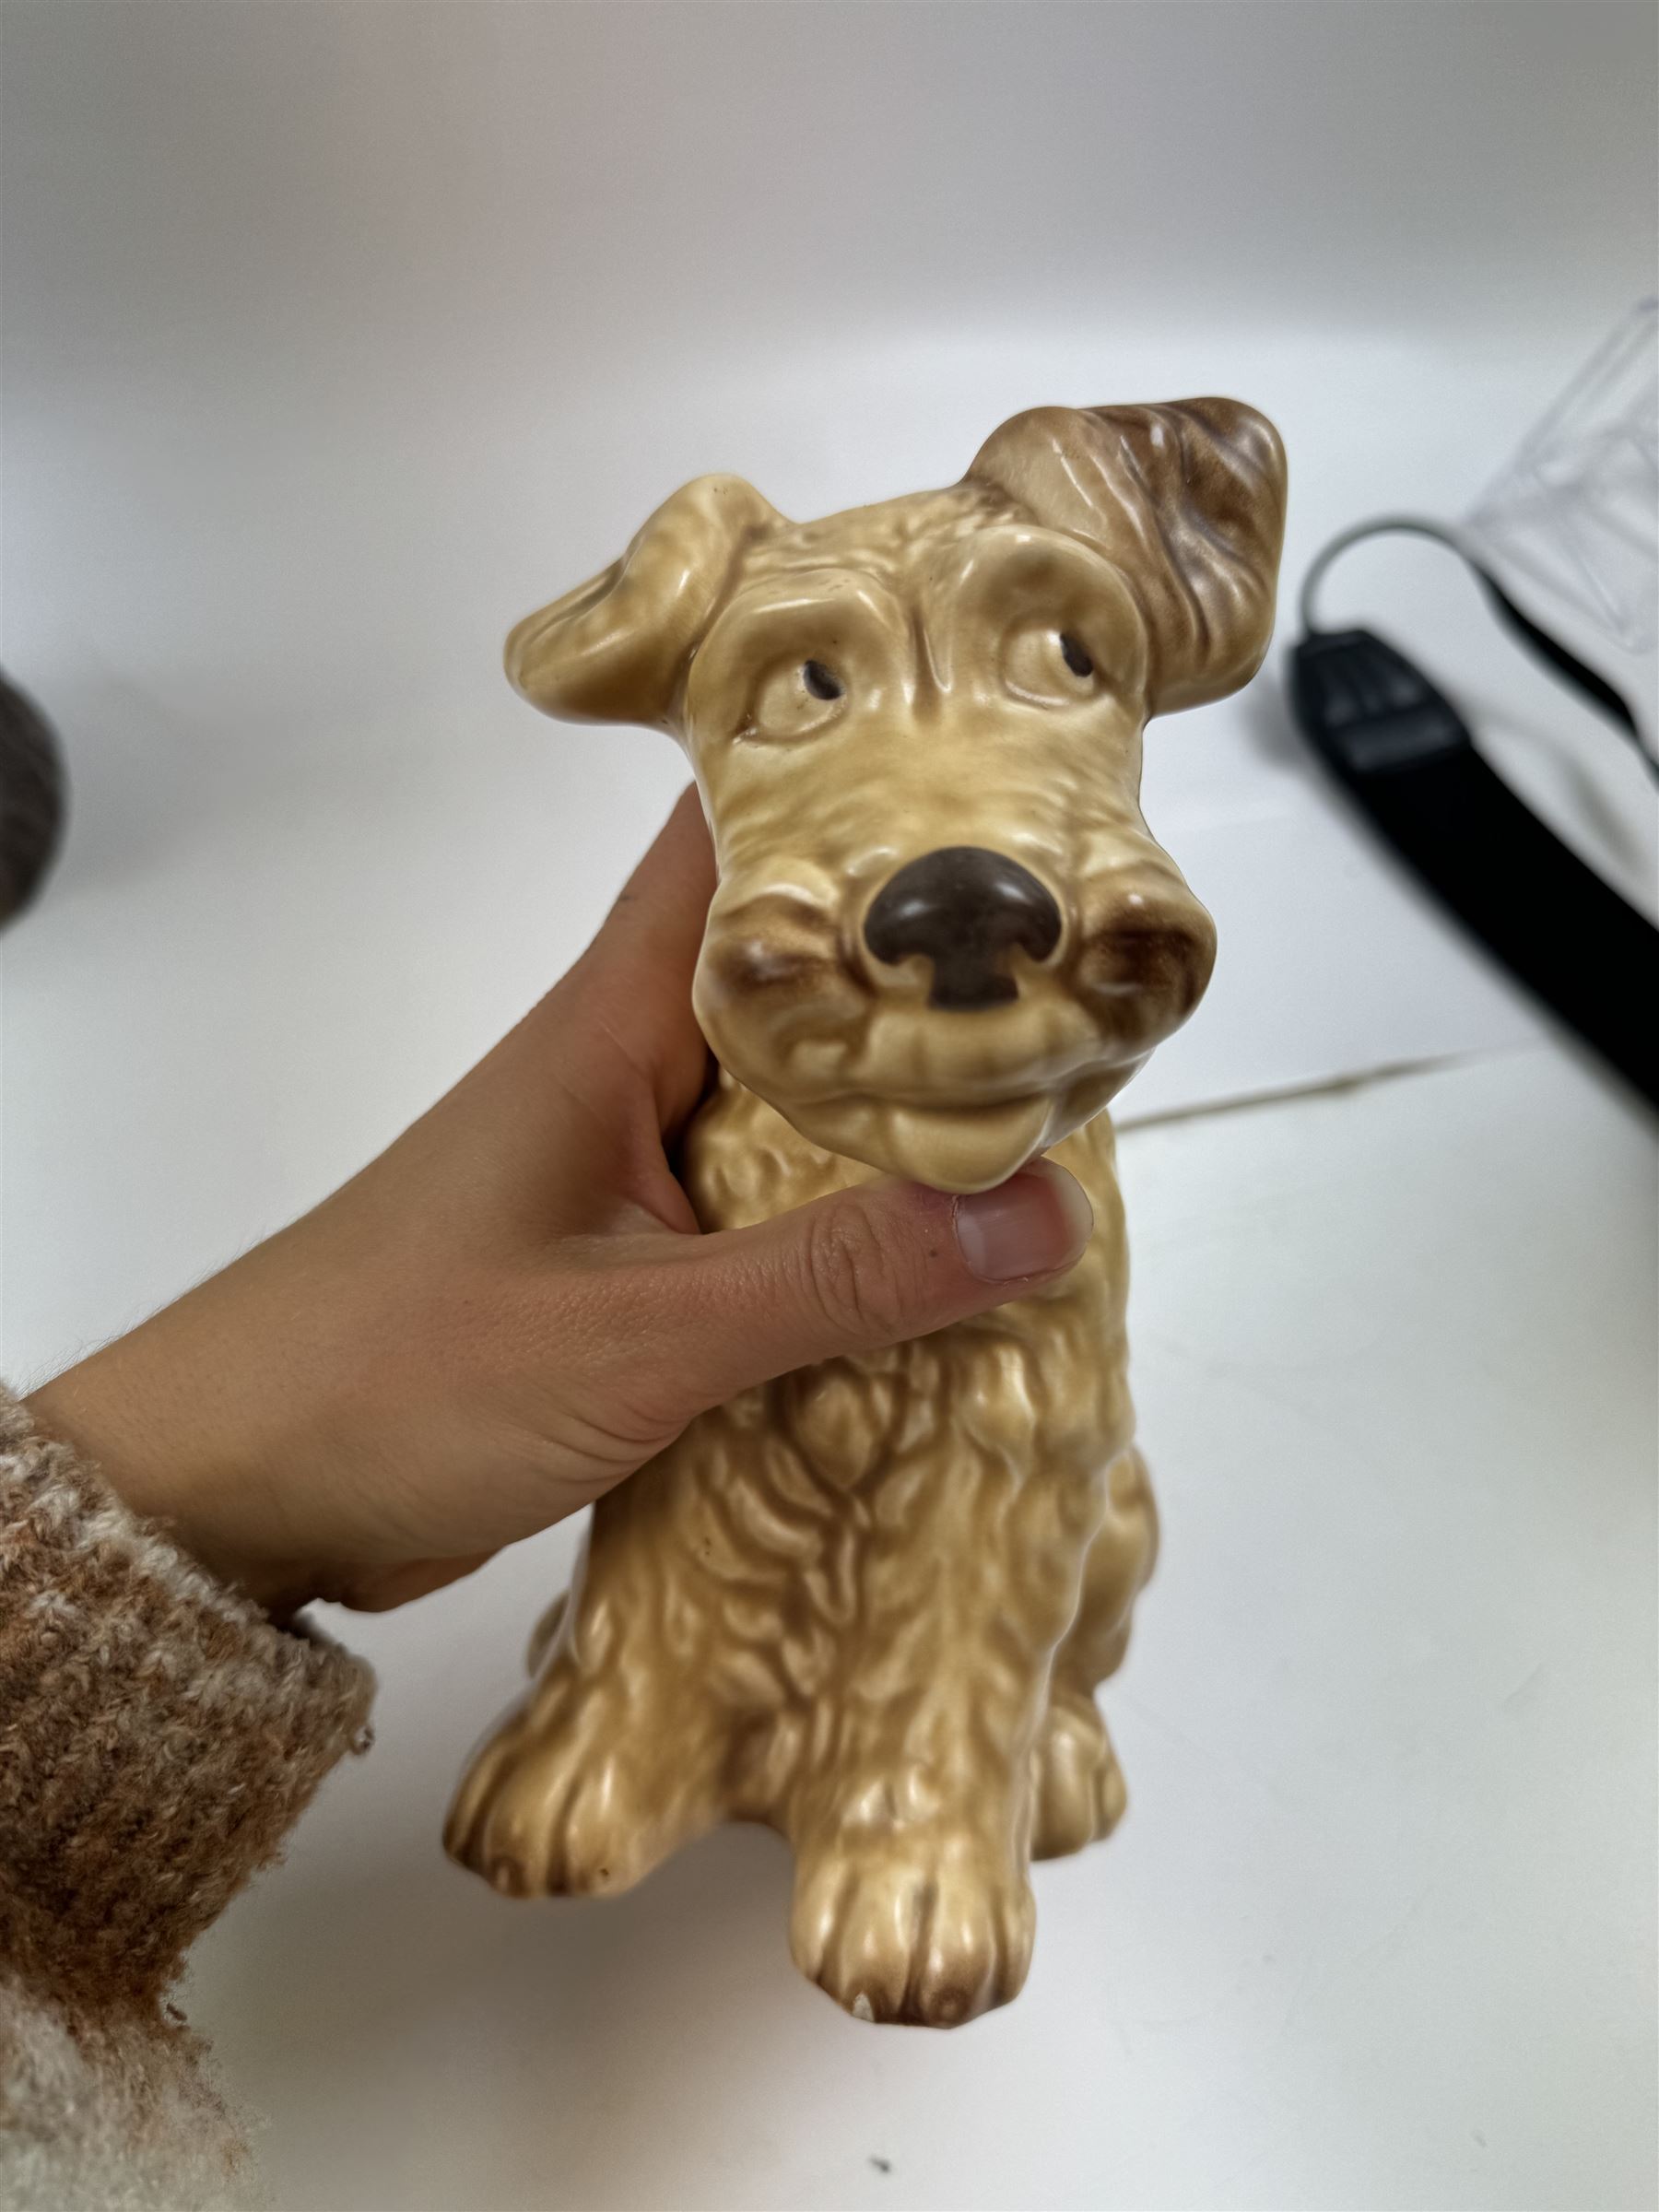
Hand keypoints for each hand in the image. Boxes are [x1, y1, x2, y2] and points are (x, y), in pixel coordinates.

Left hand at [27, 791, 1092, 1614]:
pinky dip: (851, 1226)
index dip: (862, 791)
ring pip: (792, 1103)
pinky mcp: (626, 1261)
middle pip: (798, 978)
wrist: (237, 1492)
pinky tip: (944, 1259)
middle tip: (1097, 967)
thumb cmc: (402, 1375)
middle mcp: (626, 1069)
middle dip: (931, 971)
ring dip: (902, 1112)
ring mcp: (627, 1167)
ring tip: (1062, 1106)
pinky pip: (765, 1215)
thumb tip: (1048, 1213)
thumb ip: (836, 1278)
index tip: (1012, 779)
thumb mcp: (639, 1333)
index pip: (738, 844)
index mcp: (611, 1024)